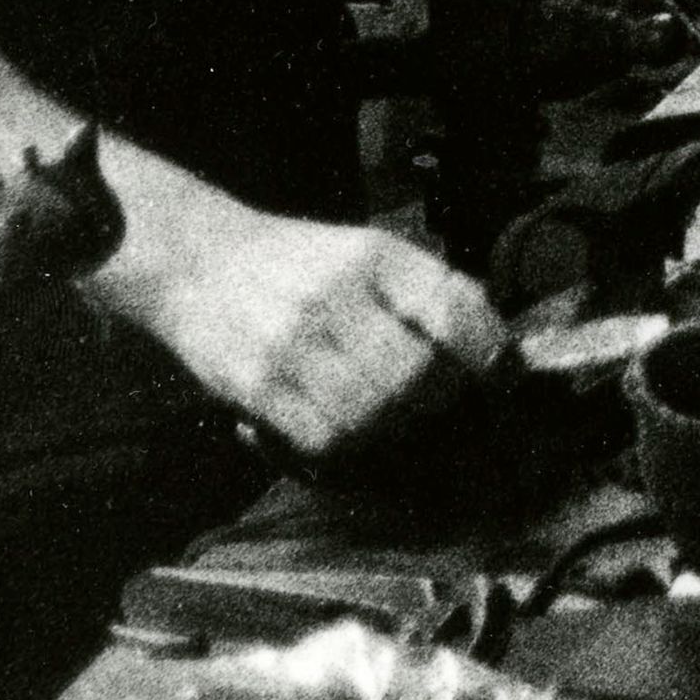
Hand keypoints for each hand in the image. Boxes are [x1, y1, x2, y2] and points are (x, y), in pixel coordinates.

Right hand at [101, 192, 506, 459]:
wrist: (199, 263)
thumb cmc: (299, 264)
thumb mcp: (368, 251)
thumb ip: (428, 290)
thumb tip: (495, 346)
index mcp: (375, 257)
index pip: (454, 310)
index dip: (490, 354)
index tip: (501, 378)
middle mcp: (334, 296)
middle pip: (417, 377)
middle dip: (439, 401)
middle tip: (437, 404)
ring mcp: (291, 343)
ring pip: (372, 416)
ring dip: (392, 430)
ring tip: (388, 418)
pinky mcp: (255, 385)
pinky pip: (322, 439)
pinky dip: (344, 448)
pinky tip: (343, 430)